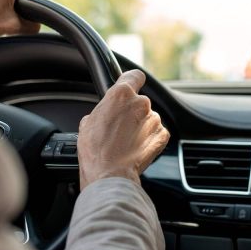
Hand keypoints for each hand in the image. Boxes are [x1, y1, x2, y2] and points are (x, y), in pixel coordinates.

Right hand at [77, 70, 170, 189]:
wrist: (109, 174)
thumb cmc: (95, 150)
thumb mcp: (88, 123)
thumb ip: (103, 110)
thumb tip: (105, 114)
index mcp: (121, 94)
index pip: (134, 75)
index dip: (132, 80)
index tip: (131, 85)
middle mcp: (141, 103)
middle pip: (139, 101)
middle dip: (132, 111)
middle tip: (120, 126)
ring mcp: (154, 119)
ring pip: (148, 118)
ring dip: (141, 126)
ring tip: (126, 141)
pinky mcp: (162, 135)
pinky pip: (156, 132)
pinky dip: (149, 138)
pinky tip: (136, 148)